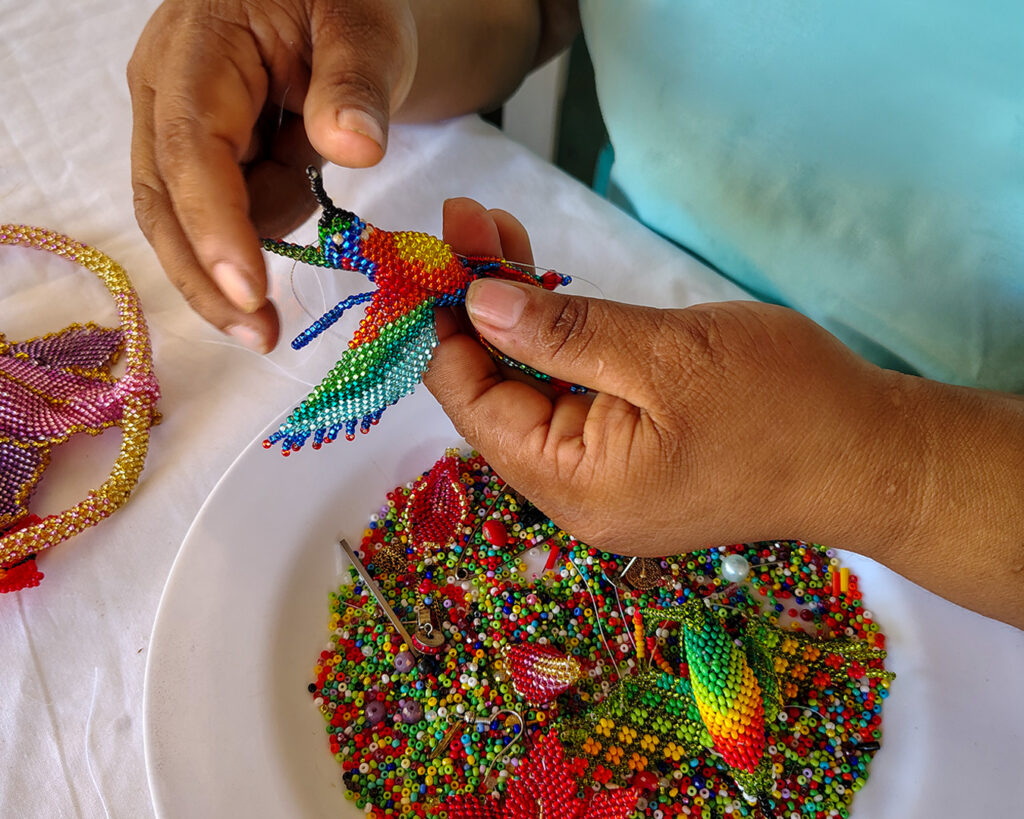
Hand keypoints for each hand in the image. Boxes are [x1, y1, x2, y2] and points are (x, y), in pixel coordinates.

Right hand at [128, 0, 417, 351]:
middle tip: (262, 336)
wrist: (333, 2)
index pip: (193, 152)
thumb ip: (355, 83)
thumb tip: (350, 148)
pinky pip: (223, 215)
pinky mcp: (199, 159)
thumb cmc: (345, 0)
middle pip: (165, 207)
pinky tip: (296, 170)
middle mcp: (167, 94)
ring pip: (192, 222)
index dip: (216, 229)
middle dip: (210, 278)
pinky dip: (265, 219)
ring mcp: (176, 129)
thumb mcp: (367, 26)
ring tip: (308, 164)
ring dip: (258, 228)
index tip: (250, 294)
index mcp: (197, 52)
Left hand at [426, 199, 892, 550]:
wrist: (871, 453)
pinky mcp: (631, 459)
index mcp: (575, 486)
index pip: (474, 404)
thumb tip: (478, 305)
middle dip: (479, 307)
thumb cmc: (784, 405)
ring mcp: (603, 482)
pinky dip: (555, 342)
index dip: (443, 328)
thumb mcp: (667, 355)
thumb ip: (565, 333)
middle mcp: (575, 496)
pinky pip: (572, 398)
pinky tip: (540, 285)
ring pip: (533, 390)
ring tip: (498, 235)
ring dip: (515, 315)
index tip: (431, 255)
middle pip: (497, 394)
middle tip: (470, 222)